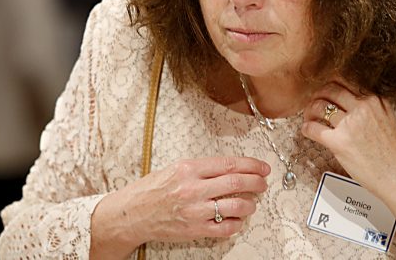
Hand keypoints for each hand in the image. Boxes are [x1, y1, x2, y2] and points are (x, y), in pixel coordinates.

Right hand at [91, 156, 269, 254]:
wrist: (132, 213)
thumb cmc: (152, 190)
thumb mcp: (176, 169)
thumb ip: (203, 168)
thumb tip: (233, 168)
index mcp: (188, 169)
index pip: (229, 164)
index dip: (251, 165)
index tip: (262, 167)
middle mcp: (193, 189)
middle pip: (237, 182)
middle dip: (256, 182)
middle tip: (263, 182)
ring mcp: (195, 211)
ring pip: (236, 206)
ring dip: (250, 204)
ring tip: (250, 202)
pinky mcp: (195, 229)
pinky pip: (227, 227)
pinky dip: (237, 222)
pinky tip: (237, 218)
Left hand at [300, 82, 395, 224]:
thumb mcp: (389, 121)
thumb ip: (371, 110)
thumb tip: (349, 105)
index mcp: (376, 100)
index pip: (346, 81)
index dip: (332, 86)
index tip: (326, 92)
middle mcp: (364, 107)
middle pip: (330, 89)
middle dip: (318, 95)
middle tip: (314, 104)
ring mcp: (351, 124)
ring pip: (319, 106)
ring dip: (310, 111)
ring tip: (310, 118)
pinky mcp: (340, 142)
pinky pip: (313, 128)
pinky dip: (306, 128)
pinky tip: (307, 131)